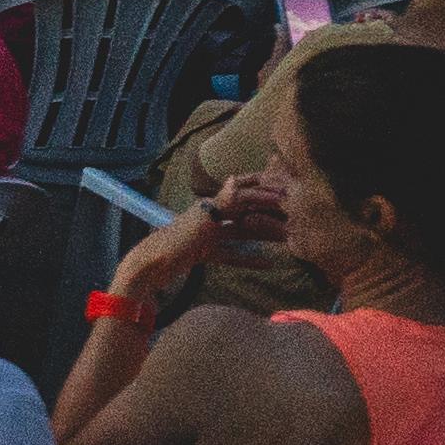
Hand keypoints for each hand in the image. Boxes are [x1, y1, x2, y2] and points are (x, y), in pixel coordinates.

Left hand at [109, 173, 279, 297]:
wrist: (151, 267)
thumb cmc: (175, 241)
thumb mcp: (200, 221)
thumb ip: (220, 202)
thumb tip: (235, 178)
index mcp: (208, 205)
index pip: (240, 194)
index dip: (261, 193)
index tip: (286, 195)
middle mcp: (209, 216)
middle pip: (243, 213)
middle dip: (266, 213)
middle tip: (292, 217)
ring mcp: (207, 235)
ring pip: (240, 233)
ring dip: (261, 235)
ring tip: (286, 239)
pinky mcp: (205, 254)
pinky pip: (231, 254)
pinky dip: (248, 258)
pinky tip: (268, 263)